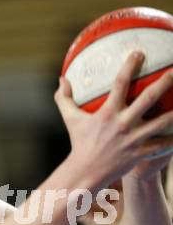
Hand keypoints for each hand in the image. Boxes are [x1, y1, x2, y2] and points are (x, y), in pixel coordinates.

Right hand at [55, 51, 172, 189]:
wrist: (85, 171)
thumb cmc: (79, 142)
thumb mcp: (70, 119)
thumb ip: (64, 99)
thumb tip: (61, 79)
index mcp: (107, 113)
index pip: (120, 83)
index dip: (130, 65)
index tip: (139, 52)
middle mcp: (123, 123)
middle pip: (149, 97)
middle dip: (165, 81)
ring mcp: (134, 139)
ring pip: (163, 121)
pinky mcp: (140, 153)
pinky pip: (163, 144)